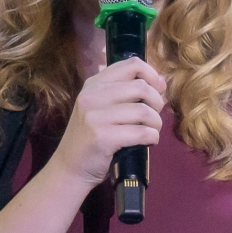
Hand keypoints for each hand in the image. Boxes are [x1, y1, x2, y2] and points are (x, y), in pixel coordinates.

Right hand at [49, 57, 165, 188]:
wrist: (69, 168)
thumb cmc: (90, 137)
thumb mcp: (102, 108)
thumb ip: (127, 93)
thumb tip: (162, 81)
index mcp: (94, 84)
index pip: (132, 65)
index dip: (152, 75)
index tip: (157, 91)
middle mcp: (92, 95)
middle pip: (141, 87)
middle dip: (157, 103)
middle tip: (153, 117)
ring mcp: (95, 116)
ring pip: (144, 111)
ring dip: (156, 123)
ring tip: (151, 131)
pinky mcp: (102, 137)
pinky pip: (141, 132)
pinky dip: (152, 137)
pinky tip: (148, 142)